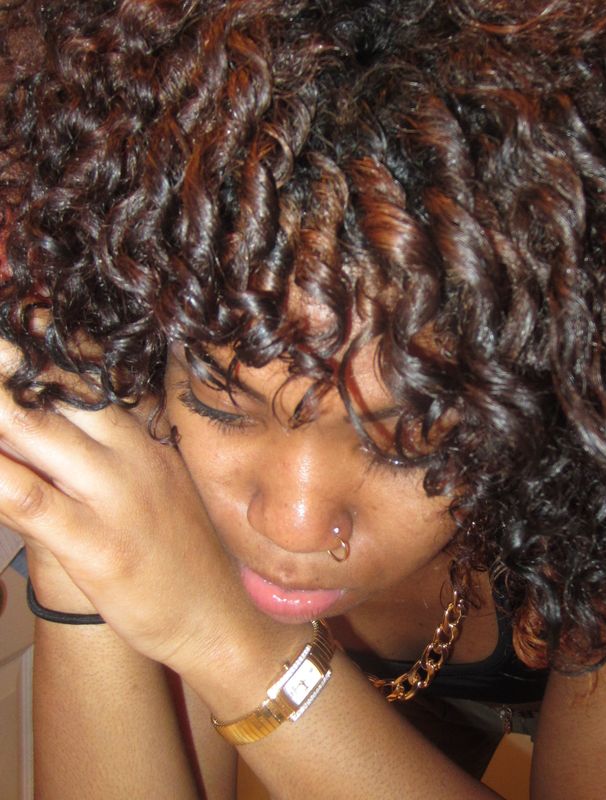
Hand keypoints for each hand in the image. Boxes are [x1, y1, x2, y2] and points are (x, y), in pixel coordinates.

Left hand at [0, 343, 248, 669]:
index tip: (19, 319)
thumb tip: (64, 433)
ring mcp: (117, 500)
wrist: (217, 617)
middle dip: (11, 362)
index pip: (94, 382)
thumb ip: (116, 460)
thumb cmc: (184, 557)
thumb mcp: (158, 494)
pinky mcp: (99, 547)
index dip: (49, 349)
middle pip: (63, 393)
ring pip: (41, 435)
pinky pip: (32, 502)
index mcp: (148, 443)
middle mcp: (133, 459)